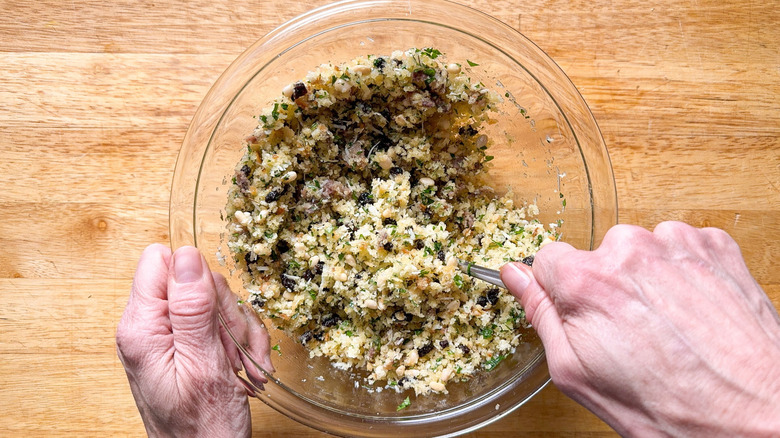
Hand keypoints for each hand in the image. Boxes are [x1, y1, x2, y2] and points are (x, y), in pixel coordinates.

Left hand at [116, 245, 272, 436]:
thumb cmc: (202, 428)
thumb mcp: (203, 363)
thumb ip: (191, 308)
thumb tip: (186, 255)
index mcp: (141, 327)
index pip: (161, 261)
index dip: (196, 277)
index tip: (214, 311)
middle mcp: (150, 327)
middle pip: (195, 280)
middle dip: (225, 310)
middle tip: (231, 347)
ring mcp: (169, 337)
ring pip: (215, 301)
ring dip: (239, 330)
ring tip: (241, 364)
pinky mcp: (187, 346)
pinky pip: (222, 323)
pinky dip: (242, 343)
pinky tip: (246, 367)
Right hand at [501, 222, 779, 436]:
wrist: (758, 416)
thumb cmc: (668, 407)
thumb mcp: (577, 373)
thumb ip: (540, 313)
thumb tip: (515, 275)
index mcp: (587, 280)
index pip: (548, 258)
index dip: (562, 292)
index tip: (582, 315)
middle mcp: (631, 249)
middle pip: (597, 255)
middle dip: (607, 287)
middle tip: (633, 335)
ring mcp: (678, 243)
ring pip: (640, 251)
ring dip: (647, 280)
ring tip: (670, 329)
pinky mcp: (716, 245)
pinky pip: (680, 248)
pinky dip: (683, 274)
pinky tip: (693, 314)